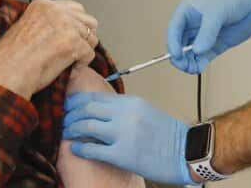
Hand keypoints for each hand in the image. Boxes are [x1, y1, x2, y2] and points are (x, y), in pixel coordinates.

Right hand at [0, 0, 98, 99]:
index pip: (75, 8)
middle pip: (88, 21)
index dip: (76, 26)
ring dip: (83, 51)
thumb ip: (47, 22)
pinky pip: (90, 54)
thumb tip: (66, 29)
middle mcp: (57, 11)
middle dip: (84, 37)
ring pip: (91, 38)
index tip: (70, 38)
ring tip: (67, 61)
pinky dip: (82, 64)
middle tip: (73, 51)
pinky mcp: (73, 43)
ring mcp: (66, 26)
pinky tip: (68, 68)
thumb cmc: (11, 58)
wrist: (5, 73)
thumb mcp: (26, 27)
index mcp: (44, 4)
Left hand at [62, 92, 191, 185]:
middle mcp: (126, 114)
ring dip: (72, 129)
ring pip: (86, 125)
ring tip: (67, 133)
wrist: (186, 152)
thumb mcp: (146, 111)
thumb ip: (125, 109)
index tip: (69, 105)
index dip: (77, 101)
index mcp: (131, 102)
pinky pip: (93, 148)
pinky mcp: (122, 154)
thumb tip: (103, 111)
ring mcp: (124, 134)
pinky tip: (76, 148)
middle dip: (70, 113)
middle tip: (63, 119)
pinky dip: (80, 147)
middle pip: (87, 107)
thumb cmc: (169, 135)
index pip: (96, 96)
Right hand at [167, 0, 250, 73]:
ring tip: (193, 68)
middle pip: (179, 44)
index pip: (174, 30)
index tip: (176, 55)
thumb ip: (207, 32)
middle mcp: (193, 24)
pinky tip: (198, 68)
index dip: (172, 44)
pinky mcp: (215, 44)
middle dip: (179, 56)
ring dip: (188, 62)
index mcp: (188, 11)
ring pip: (190, 53)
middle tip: (185, 65)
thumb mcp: (218, 12)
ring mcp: (204, 35)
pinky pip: (202, 57)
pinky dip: (198, 64)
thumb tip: (197, 51)